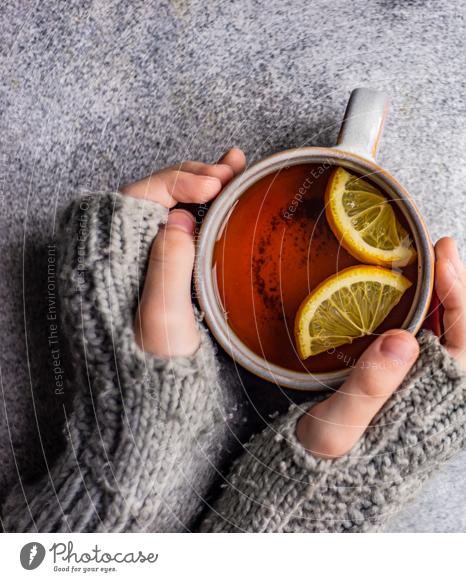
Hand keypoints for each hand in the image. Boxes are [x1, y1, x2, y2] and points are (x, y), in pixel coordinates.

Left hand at [130, 148, 246, 356]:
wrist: (155, 402)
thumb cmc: (156, 368)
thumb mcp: (163, 321)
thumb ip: (167, 268)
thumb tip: (179, 218)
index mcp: (112, 258)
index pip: (141, 197)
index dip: (178, 181)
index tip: (214, 184)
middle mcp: (125, 252)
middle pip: (156, 194)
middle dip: (195, 175)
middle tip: (232, 168)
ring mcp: (148, 260)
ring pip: (172, 206)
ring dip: (205, 183)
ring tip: (236, 166)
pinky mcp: (169, 270)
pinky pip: (185, 227)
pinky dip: (208, 207)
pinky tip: (228, 191)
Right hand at [296, 237, 465, 457]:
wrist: (307, 500)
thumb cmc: (321, 471)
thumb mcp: (337, 431)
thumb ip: (369, 388)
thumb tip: (404, 339)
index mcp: (425, 406)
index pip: (463, 344)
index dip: (460, 297)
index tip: (445, 258)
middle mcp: (428, 398)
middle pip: (460, 335)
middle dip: (455, 287)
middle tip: (442, 245)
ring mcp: (413, 394)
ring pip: (440, 338)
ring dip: (438, 297)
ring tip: (429, 259)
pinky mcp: (393, 391)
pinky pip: (417, 345)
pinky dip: (417, 314)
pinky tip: (405, 295)